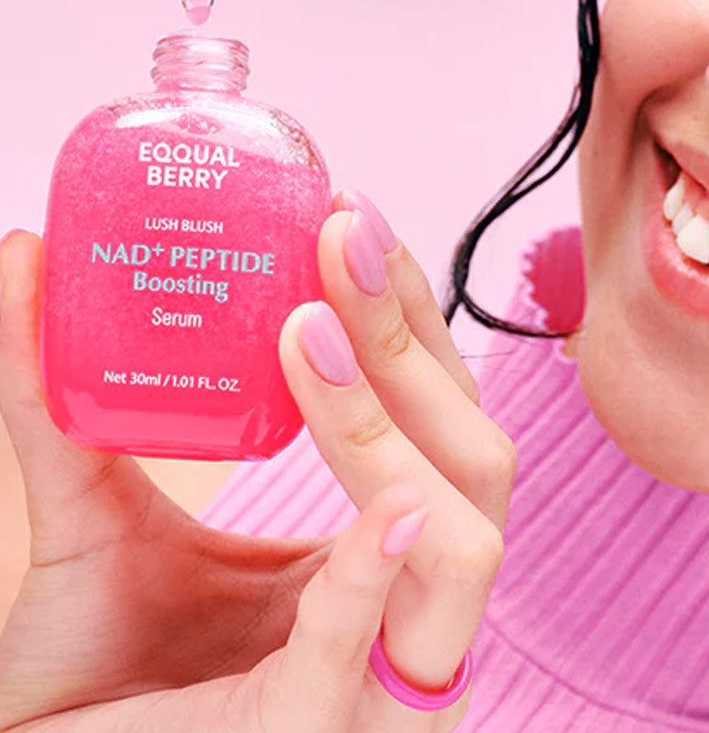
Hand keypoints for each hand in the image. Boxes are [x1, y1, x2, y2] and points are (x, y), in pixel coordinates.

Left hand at [0, 192, 514, 730]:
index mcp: (382, 548)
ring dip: (392, 427)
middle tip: (339, 237)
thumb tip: (27, 256)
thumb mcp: (97, 511)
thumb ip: (67, 402)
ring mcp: (378, 678)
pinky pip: (369, 650)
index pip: (438, 412)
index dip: (407, 313)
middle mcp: (407, 602)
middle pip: (476, 456)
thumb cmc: (93, 666)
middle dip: (414, 338)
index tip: (349, 217)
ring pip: (464, 544)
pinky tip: (392, 509)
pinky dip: (376, 576)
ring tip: (311, 333)